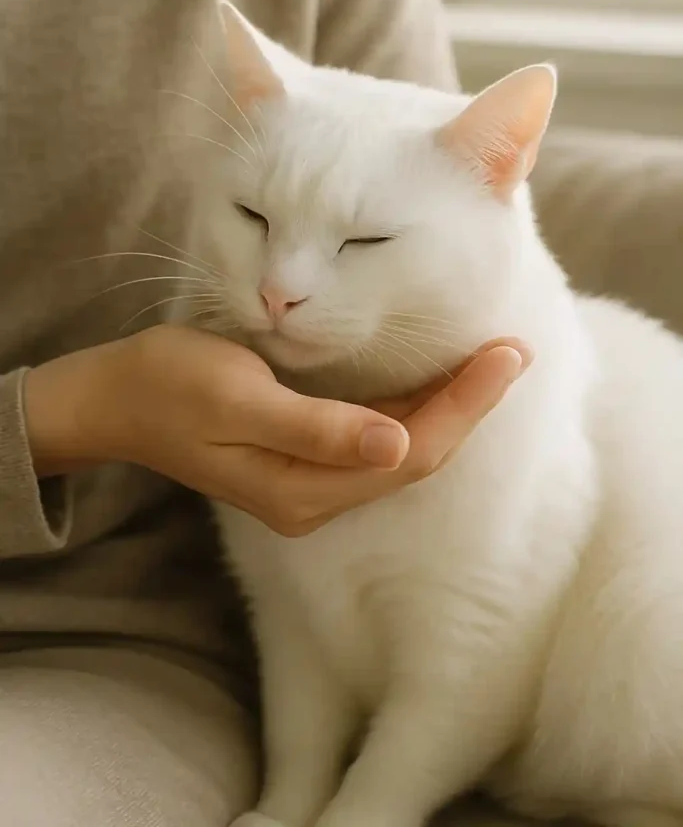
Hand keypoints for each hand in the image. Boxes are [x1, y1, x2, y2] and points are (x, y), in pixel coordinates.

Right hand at [23, 325, 530, 535]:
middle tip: (514, 351)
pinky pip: (376, 435)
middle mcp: (316, 495)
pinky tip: (436, 378)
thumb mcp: (239, 400)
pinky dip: (414, 406)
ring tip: (492, 360)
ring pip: (402, 445)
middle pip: (416, 453)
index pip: (410, 452)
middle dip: (469, 405)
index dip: (465, 407)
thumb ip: (317, 428)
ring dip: (449, 406)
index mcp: (304, 488)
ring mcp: (311, 479)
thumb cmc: (171, 387)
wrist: (118, 399)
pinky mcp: (304, 456)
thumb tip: (397, 445)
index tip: (507, 357)